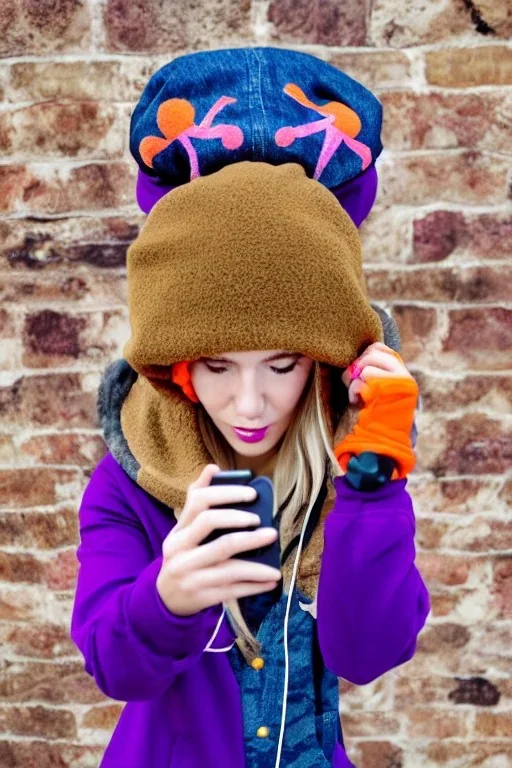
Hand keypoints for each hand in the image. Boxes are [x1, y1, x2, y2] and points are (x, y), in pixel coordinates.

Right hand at [156, 464, 280, 616]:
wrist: (165, 598)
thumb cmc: (184, 556)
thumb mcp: (184, 531)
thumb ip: (198, 500)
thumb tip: (213, 468)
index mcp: (178, 531)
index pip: (199, 501)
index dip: (227, 494)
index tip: (253, 495)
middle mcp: (180, 550)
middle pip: (211, 527)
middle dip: (242, 523)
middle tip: (269, 529)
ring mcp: (190, 575)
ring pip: (227, 565)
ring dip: (256, 565)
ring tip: (277, 565)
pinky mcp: (201, 596)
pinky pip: (233, 590)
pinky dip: (255, 586)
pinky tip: (271, 581)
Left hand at [336, 343, 417, 479]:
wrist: (379, 448)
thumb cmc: (373, 424)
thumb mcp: (376, 395)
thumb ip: (373, 375)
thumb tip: (358, 356)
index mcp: (402, 376)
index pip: (380, 348)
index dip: (363, 356)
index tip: (357, 374)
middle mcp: (404, 377)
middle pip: (372, 352)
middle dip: (356, 367)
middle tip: (352, 384)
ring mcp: (399, 383)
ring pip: (367, 365)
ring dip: (353, 381)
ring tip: (356, 397)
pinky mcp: (389, 391)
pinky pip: (363, 379)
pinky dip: (354, 390)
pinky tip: (356, 403)